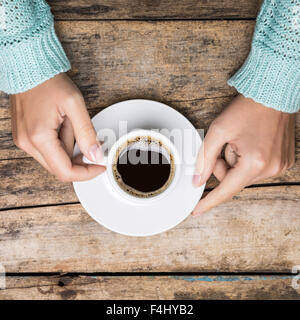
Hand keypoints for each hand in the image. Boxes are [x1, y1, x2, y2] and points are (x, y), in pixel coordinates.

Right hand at [10, 73, 105, 181]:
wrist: (28, 67)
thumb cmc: (49, 81)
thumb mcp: (75, 105)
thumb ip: (87, 133)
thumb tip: (95, 156)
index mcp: (39, 137)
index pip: (65, 171)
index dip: (86, 173)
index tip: (100, 166)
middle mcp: (27, 143)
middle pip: (60, 167)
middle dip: (78, 157)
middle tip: (90, 139)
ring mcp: (24, 141)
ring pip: (54, 158)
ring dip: (69, 146)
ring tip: (68, 121)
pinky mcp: (25, 137)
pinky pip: (47, 149)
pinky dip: (60, 142)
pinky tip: (62, 124)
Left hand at [192, 95, 294, 214]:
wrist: (273, 93)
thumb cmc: (247, 109)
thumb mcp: (219, 131)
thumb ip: (205, 158)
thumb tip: (198, 180)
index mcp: (254, 162)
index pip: (226, 190)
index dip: (209, 201)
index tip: (196, 211)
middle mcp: (271, 168)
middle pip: (233, 180)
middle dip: (223, 165)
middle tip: (226, 145)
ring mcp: (280, 166)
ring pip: (244, 174)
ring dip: (236, 161)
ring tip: (242, 140)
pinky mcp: (284, 162)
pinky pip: (256, 169)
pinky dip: (248, 159)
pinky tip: (251, 142)